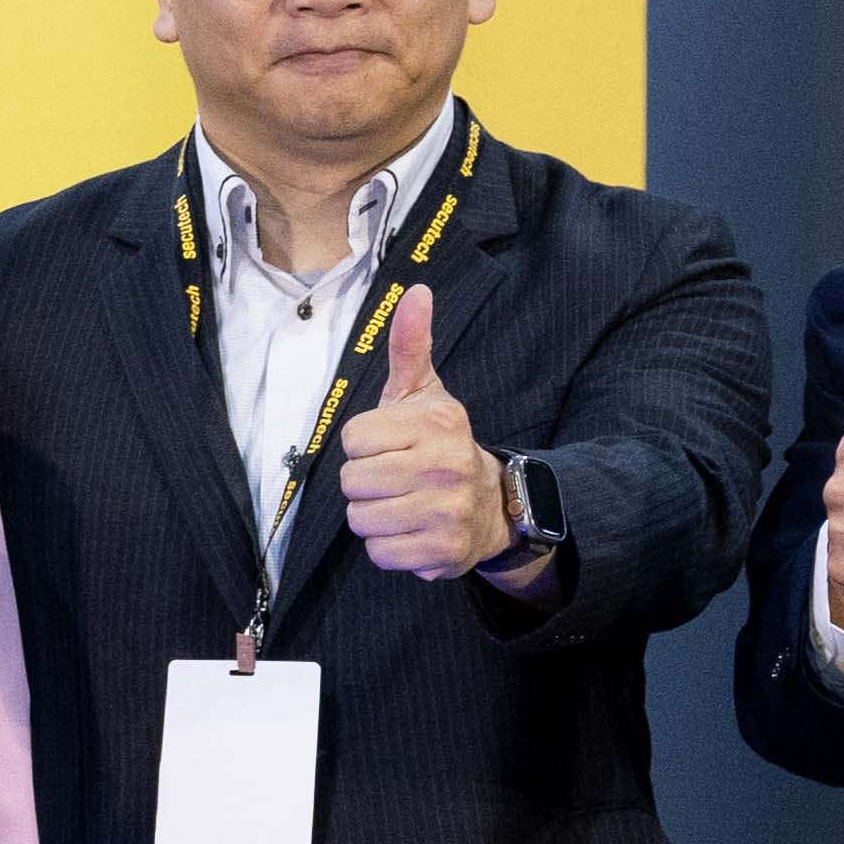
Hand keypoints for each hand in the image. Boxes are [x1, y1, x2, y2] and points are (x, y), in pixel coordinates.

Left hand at [333, 284, 521, 582]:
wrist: (492, 506)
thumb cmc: (439, 444)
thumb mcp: (424, 393)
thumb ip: (410, 344)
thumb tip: (416, 289)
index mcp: (435, 425)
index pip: (352, 440)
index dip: (362, 445)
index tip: (388, 445)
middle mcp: (445, 468)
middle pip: (352, 483)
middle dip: (364, 483)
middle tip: (393, 478)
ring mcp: (446, 513)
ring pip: (360, 520)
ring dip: (372, 516)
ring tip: (401, 503)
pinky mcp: (443, 552)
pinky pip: (379, 553)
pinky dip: (387, 546)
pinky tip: (411, 530)